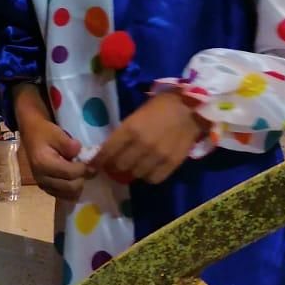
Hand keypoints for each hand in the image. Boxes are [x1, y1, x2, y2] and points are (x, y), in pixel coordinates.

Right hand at [15, 106, 89, 200]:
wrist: (31, 135)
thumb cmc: (44, 132)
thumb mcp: (56, 132)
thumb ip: (69, 144)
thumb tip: (82, 154)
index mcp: (43, 163)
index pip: (70, 173)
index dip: (83, 168)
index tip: (89, 161)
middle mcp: (41, 178)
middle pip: (71, 187)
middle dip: (82, 177)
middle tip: (87, 168)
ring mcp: (42, 185)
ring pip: (69, 194)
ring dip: (78, 185)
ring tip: (80, 172)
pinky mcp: (45, 188)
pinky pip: (64, 196)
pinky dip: (72, 190)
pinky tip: (74, 179)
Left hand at [92, 92, 206, 185]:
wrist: (191, 108)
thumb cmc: (161, 106)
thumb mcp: (136, 113)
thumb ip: (125, 131)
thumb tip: (111, 147)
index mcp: (130, 128)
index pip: (107, 151)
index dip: (98, 161)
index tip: (93, 166)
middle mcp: (142, 144)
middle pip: (120, 166)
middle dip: (115, 165)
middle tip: (116, 163)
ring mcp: (158, 155)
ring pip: (136, 174)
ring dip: (132, 171)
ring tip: (134, 165)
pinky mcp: (172, 163)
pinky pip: (154, 179)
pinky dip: (148, 176)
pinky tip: (149, 169)